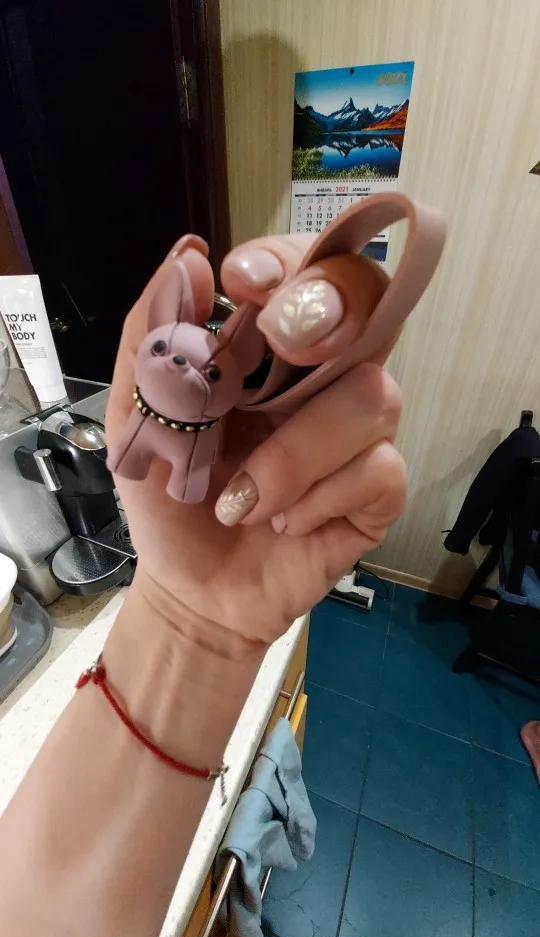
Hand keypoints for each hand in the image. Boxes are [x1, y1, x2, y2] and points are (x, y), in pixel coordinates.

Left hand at [106, 235, 405, 644]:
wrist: (193, 591)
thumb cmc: (168, 501)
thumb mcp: (137, 420)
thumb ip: (151, 338)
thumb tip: (189, 254)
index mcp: (264, 354)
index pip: (302, 273)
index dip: (286, 262)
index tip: (240, 282)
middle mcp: (320, 380)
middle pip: (368, 307)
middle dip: (325, 313)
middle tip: (278, 340)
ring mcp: (356, 434)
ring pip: (371, 395)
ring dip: (294, 453)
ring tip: (244, 500)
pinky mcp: (376, 490)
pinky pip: (376, 469)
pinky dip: (314, 498)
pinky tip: (280, 523)